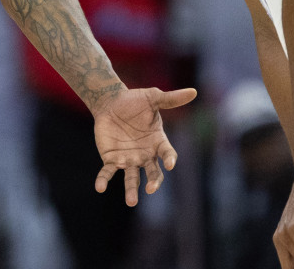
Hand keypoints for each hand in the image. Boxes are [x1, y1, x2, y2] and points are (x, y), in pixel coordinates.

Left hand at [93, 86, 196, 205]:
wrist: (110, 102)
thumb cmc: (134, 101)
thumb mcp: (153, 98)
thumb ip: (171, 99)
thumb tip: (193, 91)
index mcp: (158, 142)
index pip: (167, 154)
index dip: (169, 159)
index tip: (169, 164)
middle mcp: (145, 155)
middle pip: (153, 172)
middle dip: (153, 182)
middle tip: (150, 189)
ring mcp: (129, 159)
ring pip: (132, 178)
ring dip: (131, 190)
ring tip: (131, 202)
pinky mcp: (112, 159)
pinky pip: (108, 172)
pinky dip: (104, 180)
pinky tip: (100, 187)